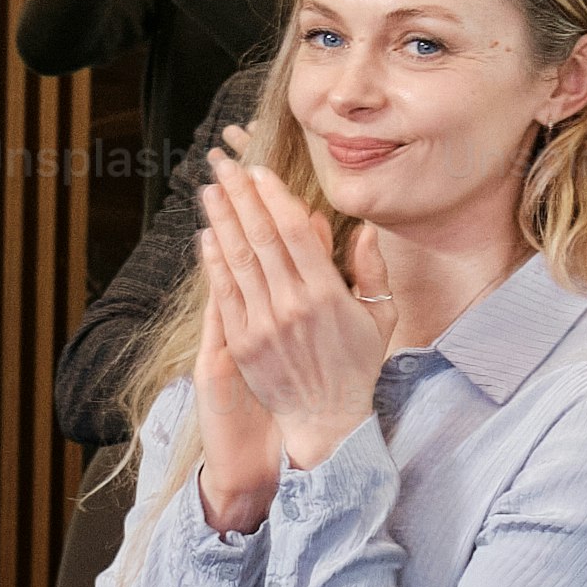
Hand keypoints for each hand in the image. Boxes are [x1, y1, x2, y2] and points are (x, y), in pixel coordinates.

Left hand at [198, 147, 386, 471]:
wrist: (326, 421)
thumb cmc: (357, 366)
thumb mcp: (380, 316)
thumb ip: (371, 270)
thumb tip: (364, 228)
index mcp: (327, 294)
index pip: (296, 232)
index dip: (274, 198)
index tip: (259, 172)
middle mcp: (292, 305)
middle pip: (260, 238)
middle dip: (240, 197)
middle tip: (224, 165)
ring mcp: (263, 325)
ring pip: (237, 261)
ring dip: (221, 221)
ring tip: (209, 189)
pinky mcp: (242, 344)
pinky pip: (224, 294)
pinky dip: (213, 262)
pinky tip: (206, 235)